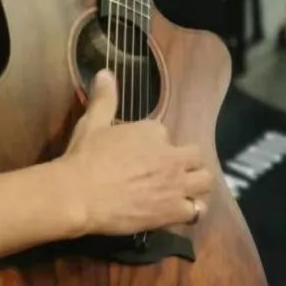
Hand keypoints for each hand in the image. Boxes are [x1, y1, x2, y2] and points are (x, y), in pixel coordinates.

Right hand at [63, 70, 211, 235]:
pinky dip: (190, 210)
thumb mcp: (93, 123)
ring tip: (182, 191)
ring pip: (205, 180)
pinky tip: (178, 212)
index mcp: (153, 131)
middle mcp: (171, 155)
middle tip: (170, 172)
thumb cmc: (85, 157)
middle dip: (187, 162)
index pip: (165, 134)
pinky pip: (197, 210)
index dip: (155, 145)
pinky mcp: (174, 210)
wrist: (80, 194)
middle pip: (196, 155)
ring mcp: (176, 184)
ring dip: (195, 184)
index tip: (141, 155)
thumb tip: (105, 72)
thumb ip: (105, 99)